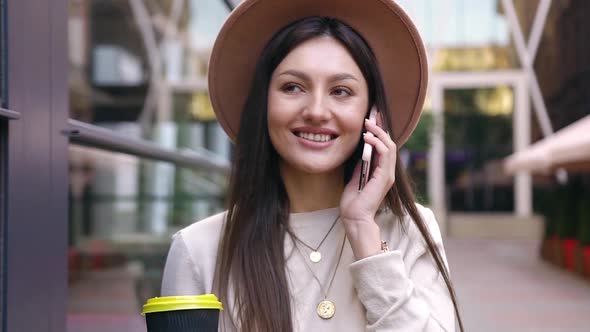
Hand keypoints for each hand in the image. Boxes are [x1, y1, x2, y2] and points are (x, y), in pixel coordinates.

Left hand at [339, 106, 396, 258]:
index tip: (373, 118)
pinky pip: (385, 154)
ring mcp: (388, 174)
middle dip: (381, 127)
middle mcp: (388, 171)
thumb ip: (361, 165)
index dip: (379, 131)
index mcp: (381, 171)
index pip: (384, 146)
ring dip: (379, 133)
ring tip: (368, 124)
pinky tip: (367, 138)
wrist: (355, 217)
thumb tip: (361, 151)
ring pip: (390, 146)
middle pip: (389, 143)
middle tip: (372, 114)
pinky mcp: (385, 177)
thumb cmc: (353, 201)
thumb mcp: (356, 177)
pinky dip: (377, 143)